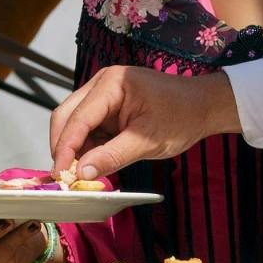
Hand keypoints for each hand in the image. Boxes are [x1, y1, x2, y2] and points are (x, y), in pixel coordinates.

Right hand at [49, 66, 237, 180]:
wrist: (203, 106)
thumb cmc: (181, 117)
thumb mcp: (147, 141)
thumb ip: (112, 157)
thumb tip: (82, 174)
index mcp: (111, 84)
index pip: (77, 118)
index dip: (65, 148)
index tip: (60, 176)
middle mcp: (100, 85)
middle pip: (66, 116)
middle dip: (63, 148)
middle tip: (64, 178)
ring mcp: (102, 95)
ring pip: (74, 124)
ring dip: (74, 150)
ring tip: (79, 176)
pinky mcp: (106, 109)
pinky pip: (88, 130)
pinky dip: (87, 149)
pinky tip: (92, 166)